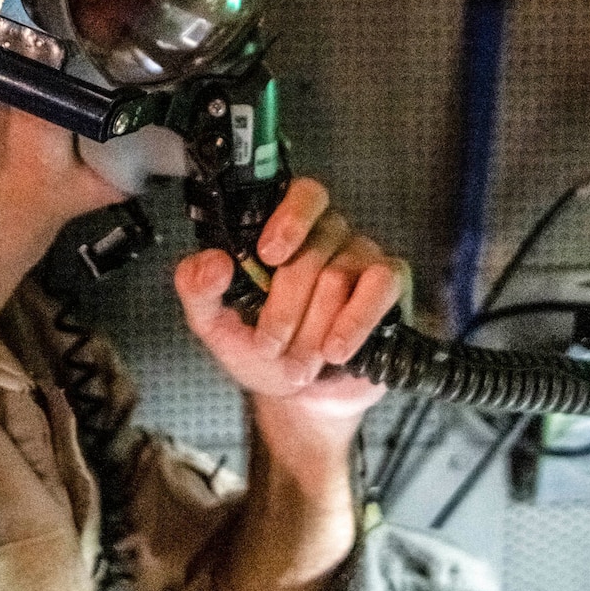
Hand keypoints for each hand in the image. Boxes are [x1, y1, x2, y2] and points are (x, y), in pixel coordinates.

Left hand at [174, 177, 407, 424]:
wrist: (304, 396)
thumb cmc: (264, 349)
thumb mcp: (215, 325)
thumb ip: (198, 290)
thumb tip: (214, 262)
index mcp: (286, 230)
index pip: (302, 194)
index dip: (290, 219)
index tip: (268, 255)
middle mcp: (328, 234)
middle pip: (312, 252)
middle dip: (285, 309)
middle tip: (270, 346)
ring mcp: (362, 256)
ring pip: (339, 277)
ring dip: (313, 330)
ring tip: (299, 364)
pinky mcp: (390, 283)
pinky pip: (380, 286)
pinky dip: (355, 321)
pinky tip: (336, 349)